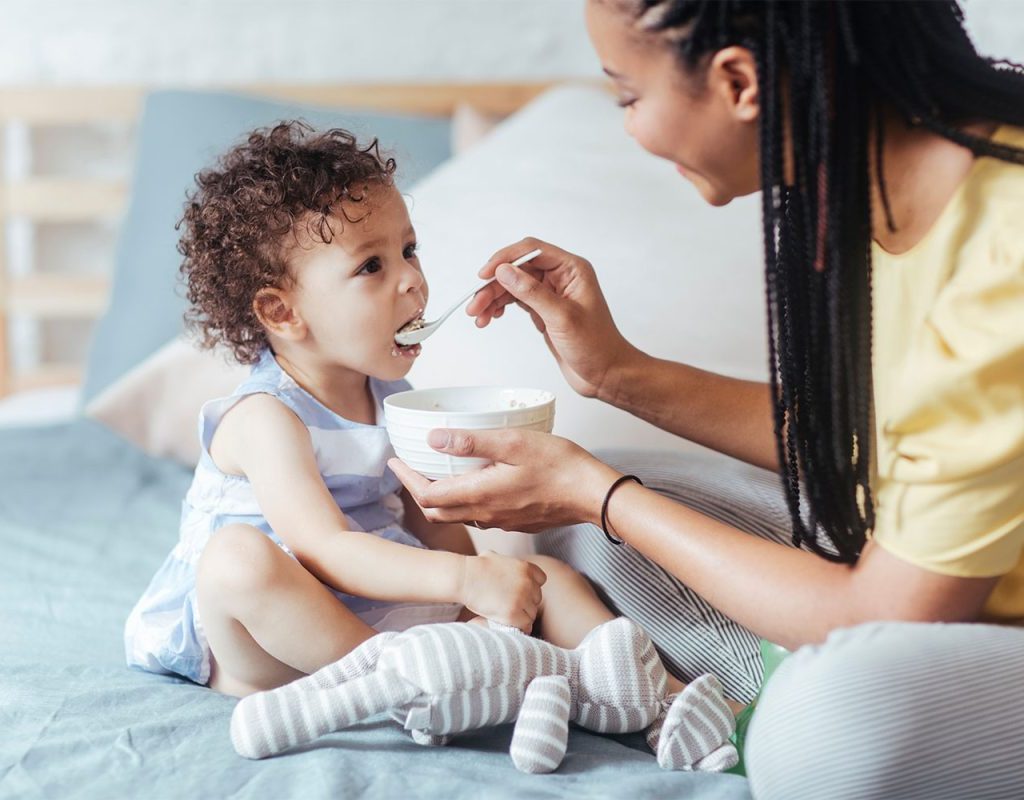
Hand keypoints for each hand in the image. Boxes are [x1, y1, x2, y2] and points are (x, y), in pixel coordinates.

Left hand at [388, 428, 619, 532]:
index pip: (427, 496)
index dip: (406, 479)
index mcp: (479, 495)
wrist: (593, 494)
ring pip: (456, 515)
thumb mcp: (513, 443)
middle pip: (436, 511)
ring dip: (438, 497)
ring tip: (435, 473)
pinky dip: (462, 501)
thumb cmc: (560, 466)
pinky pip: (477, 516)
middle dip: (417, 490)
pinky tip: (471, 483)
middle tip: (409, 468)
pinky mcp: (513, 521)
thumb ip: (471, 442)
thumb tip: (433, 439)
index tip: (396, 461)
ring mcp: (499, 521)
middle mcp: (485, 514)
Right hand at [460, 551, 546, 631]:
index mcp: (526, 568)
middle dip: (526, 602)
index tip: (520, 591)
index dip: (531, 587)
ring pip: (532, 613)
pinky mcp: (513, 614)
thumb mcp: (496, 556)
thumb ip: (507, 562)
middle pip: (537, 598)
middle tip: (512, 605)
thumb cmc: (475, 566)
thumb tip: (502, 562)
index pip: (541, 580)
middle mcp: (527, 583)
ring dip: (523, 615)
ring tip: (509, 615)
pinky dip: (520, 627)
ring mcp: (522, 599)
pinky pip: (526, 625)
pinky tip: (511, 624)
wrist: (464, 578)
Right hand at [466, 237, 639, 399]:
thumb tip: (505, 271)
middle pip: (518, 270)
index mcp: (572, 269)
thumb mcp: (562, 318)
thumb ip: (532, 292)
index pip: (532, 251)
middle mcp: (561, 277)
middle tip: (476, 304)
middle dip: (494, 285)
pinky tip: (491, 317)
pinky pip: (516, 301)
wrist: (606, 374)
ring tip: (478, 316)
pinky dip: (501, 307)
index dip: (505, 259)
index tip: (485, 274)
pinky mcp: (544, 310)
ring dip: (493, 298)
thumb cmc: (597, 346)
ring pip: (513, 286)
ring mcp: (551, 294)